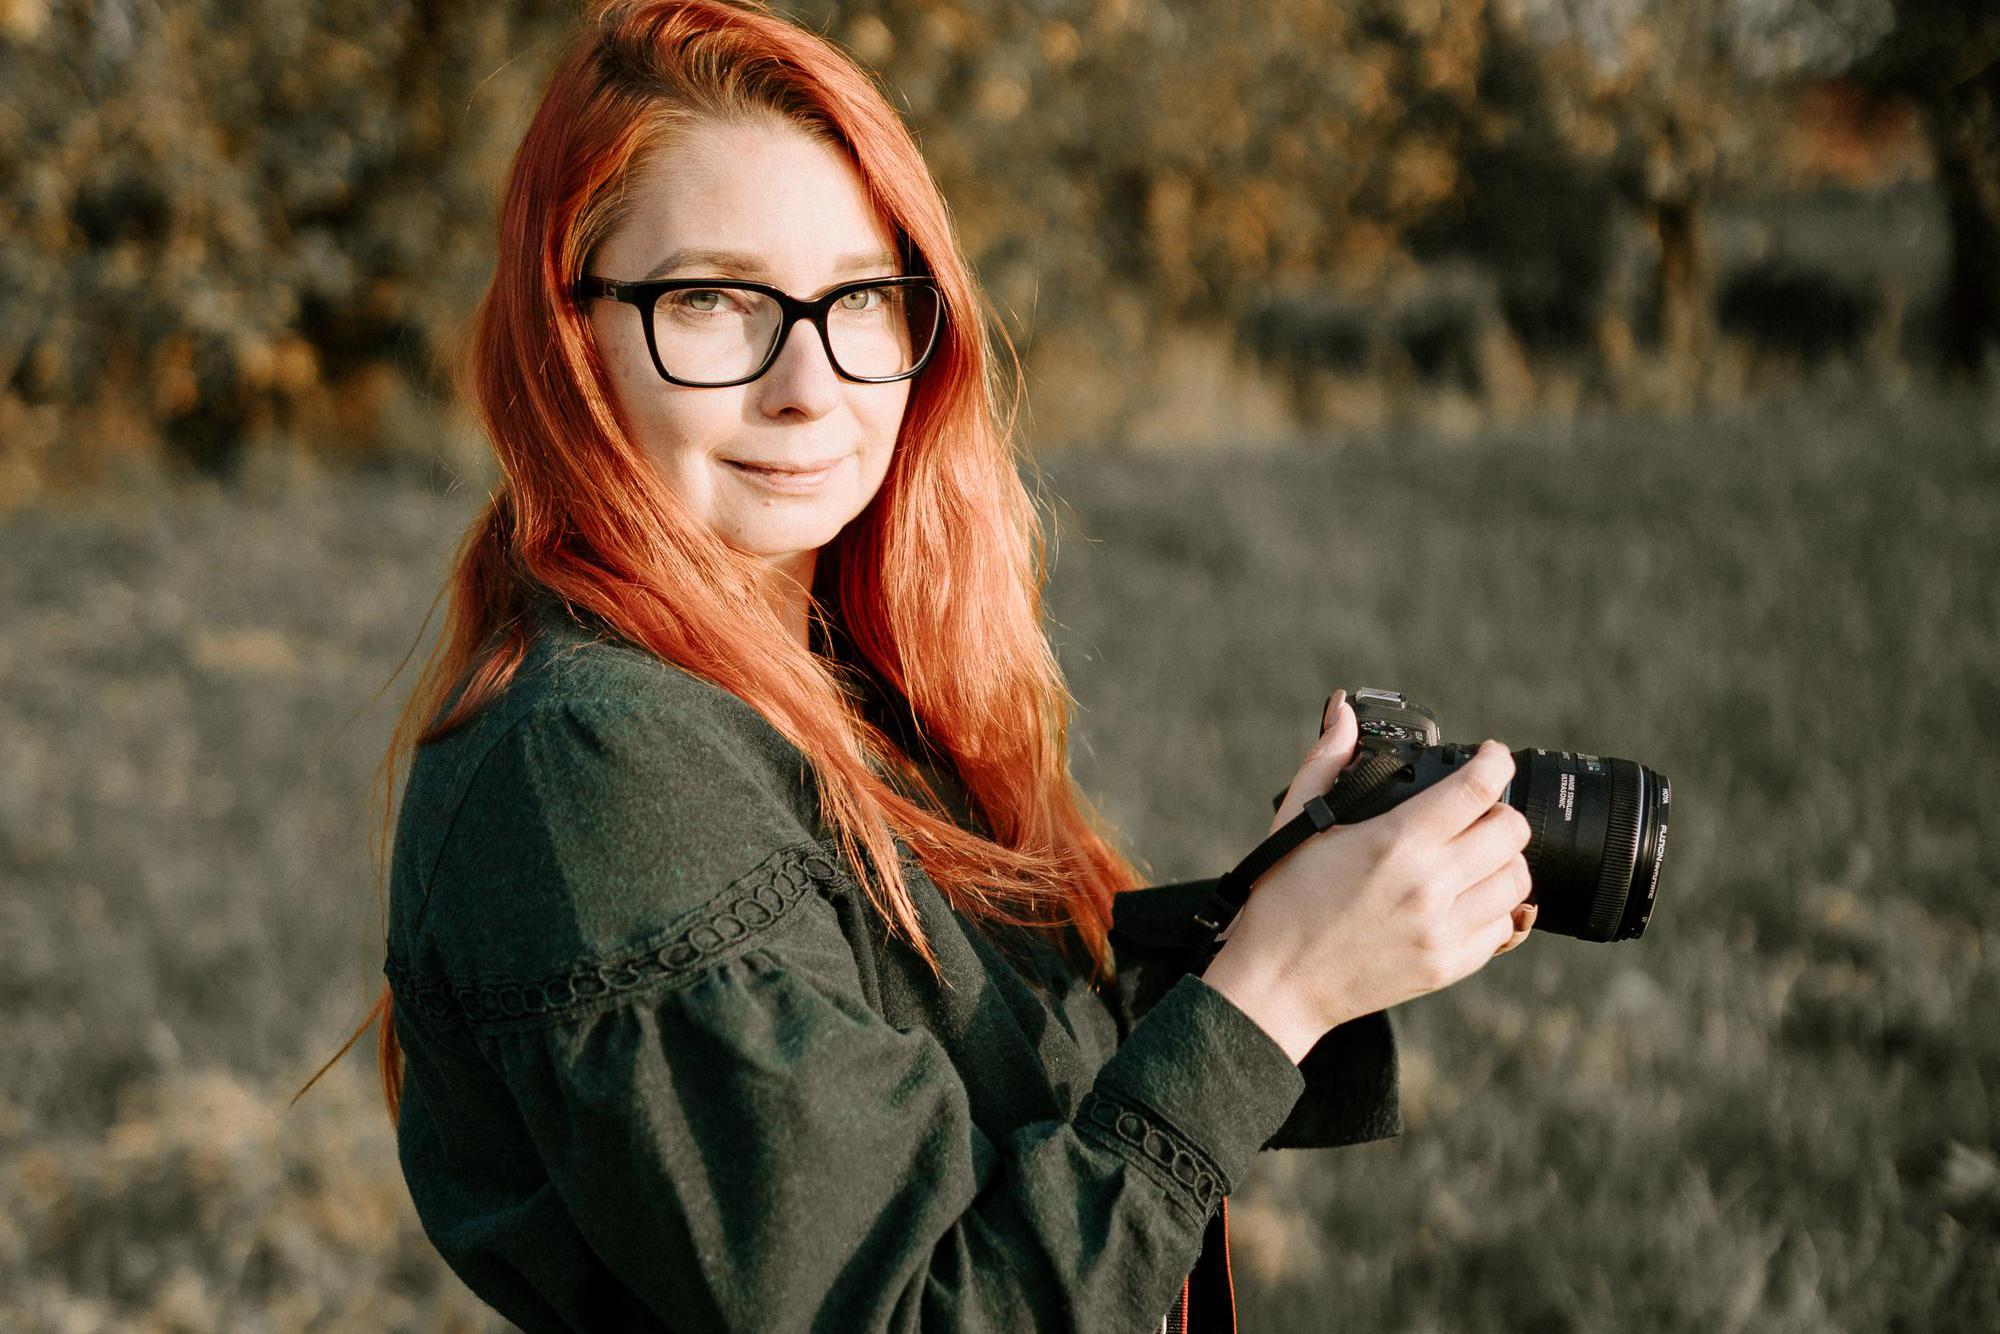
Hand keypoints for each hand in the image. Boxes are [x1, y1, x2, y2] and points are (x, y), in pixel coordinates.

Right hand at [1202, 691, 1533, 1061]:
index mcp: (1395, 842)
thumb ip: (1327, 760)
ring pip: (1517, 881)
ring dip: (1502, 860)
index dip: (1495, 760)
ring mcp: (1443, 931)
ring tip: (1473, 856)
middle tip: (1476, 811)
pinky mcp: (1448, 966)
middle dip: (1499, 811)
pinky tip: (1464, 898)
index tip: (1490, 755)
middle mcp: (1429, 886)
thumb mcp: (1298, 824)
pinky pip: (1504, 929)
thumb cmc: (1284, 900)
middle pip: (1511, 831)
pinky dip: (1494, 908)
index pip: (1478, 787)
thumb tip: (1344, 711)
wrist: (1278, 983)